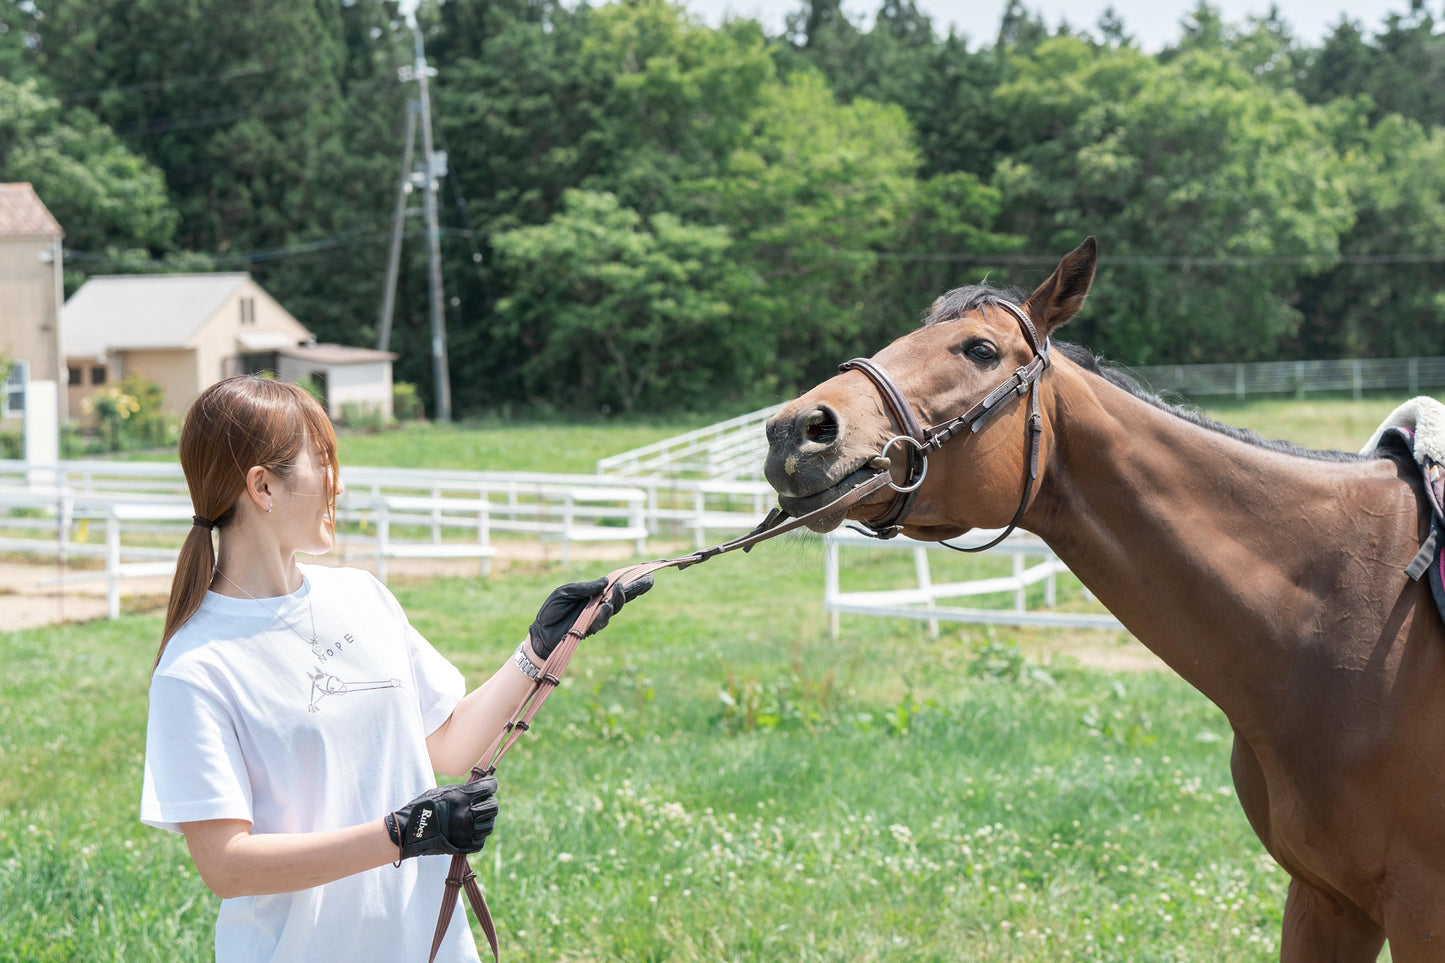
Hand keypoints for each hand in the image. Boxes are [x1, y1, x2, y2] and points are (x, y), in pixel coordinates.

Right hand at [385, 775, 498, 859]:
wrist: (407, 832)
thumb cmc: (423, 807)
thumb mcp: (442, 791)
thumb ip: (463, 790)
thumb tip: (481, 786)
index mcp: (462, 798)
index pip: (489, 787)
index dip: (491, 784)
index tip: (490, 784)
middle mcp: (467, 814)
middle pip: (493, 806)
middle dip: (490, 802)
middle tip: (483, 802)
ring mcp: (467, 832)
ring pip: (489, 825)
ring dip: (485, 820)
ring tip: (476, 817)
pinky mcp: (464, 847)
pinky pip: (481, 840)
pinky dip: (478, 835)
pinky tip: (470, 830)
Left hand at [527, 575, 654, 658]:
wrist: (540, 631)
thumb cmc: (552, 610)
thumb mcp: (566, 592)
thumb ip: (586, 587)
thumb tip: (607, 581)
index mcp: (595, 594)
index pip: (617, 585)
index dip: (632, 579)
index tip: (646, 570)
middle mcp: (600, 605)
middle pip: (624, 596)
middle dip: (637, 588)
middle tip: (650, 580)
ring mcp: (596, 617)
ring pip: (615, 608)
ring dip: (620, 598)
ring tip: (621, 588)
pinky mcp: (590, 628)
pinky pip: (602, 621)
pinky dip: (605, 613)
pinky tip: (607, 606)